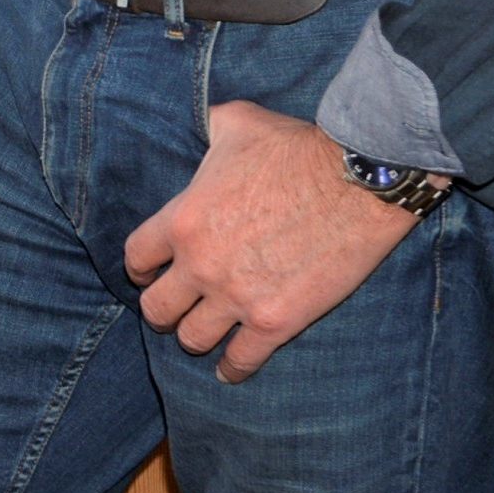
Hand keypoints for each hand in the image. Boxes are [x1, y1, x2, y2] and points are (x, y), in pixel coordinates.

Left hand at [123, 102, 427, 382]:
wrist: (357, 180)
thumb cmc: (296, 146)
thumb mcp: (236, 123)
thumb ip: (207, 130)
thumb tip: (201, 124)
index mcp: (183, 219)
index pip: (136, 258)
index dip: (142, 267)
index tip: (151, 271)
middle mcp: (201, 265)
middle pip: (156, 309)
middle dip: (162, 310)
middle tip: (175, 308)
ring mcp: (237, 298)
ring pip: (193, 340)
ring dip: (197, 337)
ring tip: (206, 333)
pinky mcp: (275, 322)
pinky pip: (240, 362)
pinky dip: (232, 369)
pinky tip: (230, 369)